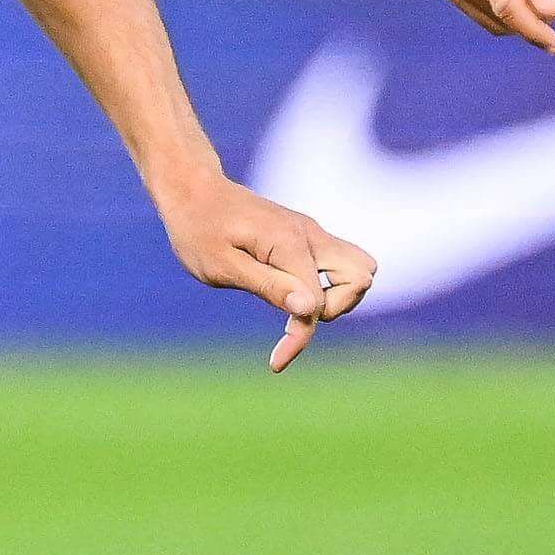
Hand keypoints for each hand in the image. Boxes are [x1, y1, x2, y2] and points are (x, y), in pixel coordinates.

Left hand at [156, 176, 378, 371]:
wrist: (193, 192)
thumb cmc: (199, 231)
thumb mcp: (222, 266)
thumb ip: (268, 286)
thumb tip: (309, 308)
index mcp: (288, 243)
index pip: (317, 302)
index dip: (301, 336)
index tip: (276, 362)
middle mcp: (309, 235)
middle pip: (361, 276)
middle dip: (336, 307)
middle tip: (293, 314)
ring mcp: (311, 233)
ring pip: (358, 268)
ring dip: (338, 296)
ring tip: (295, 304)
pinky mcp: (306, 237)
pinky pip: (339, 264)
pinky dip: (329, 285)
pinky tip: (293, 294)